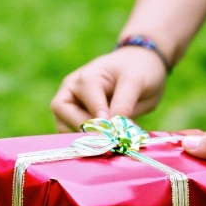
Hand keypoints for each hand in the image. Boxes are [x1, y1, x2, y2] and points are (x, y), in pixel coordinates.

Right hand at [50, 46, 166, 131]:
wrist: (140, 64)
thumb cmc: (138, 69)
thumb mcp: (136, 82)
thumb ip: (123, 104)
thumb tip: (112, 128)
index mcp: (85, 79)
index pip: (89, 109)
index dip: (102, 124)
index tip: (116, 135)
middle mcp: (71, 91)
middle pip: (65, 121)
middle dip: (88, 133)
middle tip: (112, 141)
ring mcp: (70, 105)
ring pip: (65, 131)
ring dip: (86, 140)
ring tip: (111, 140)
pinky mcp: (74, 118)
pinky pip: (74, 134)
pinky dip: (89, 141)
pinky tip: (109, 140)